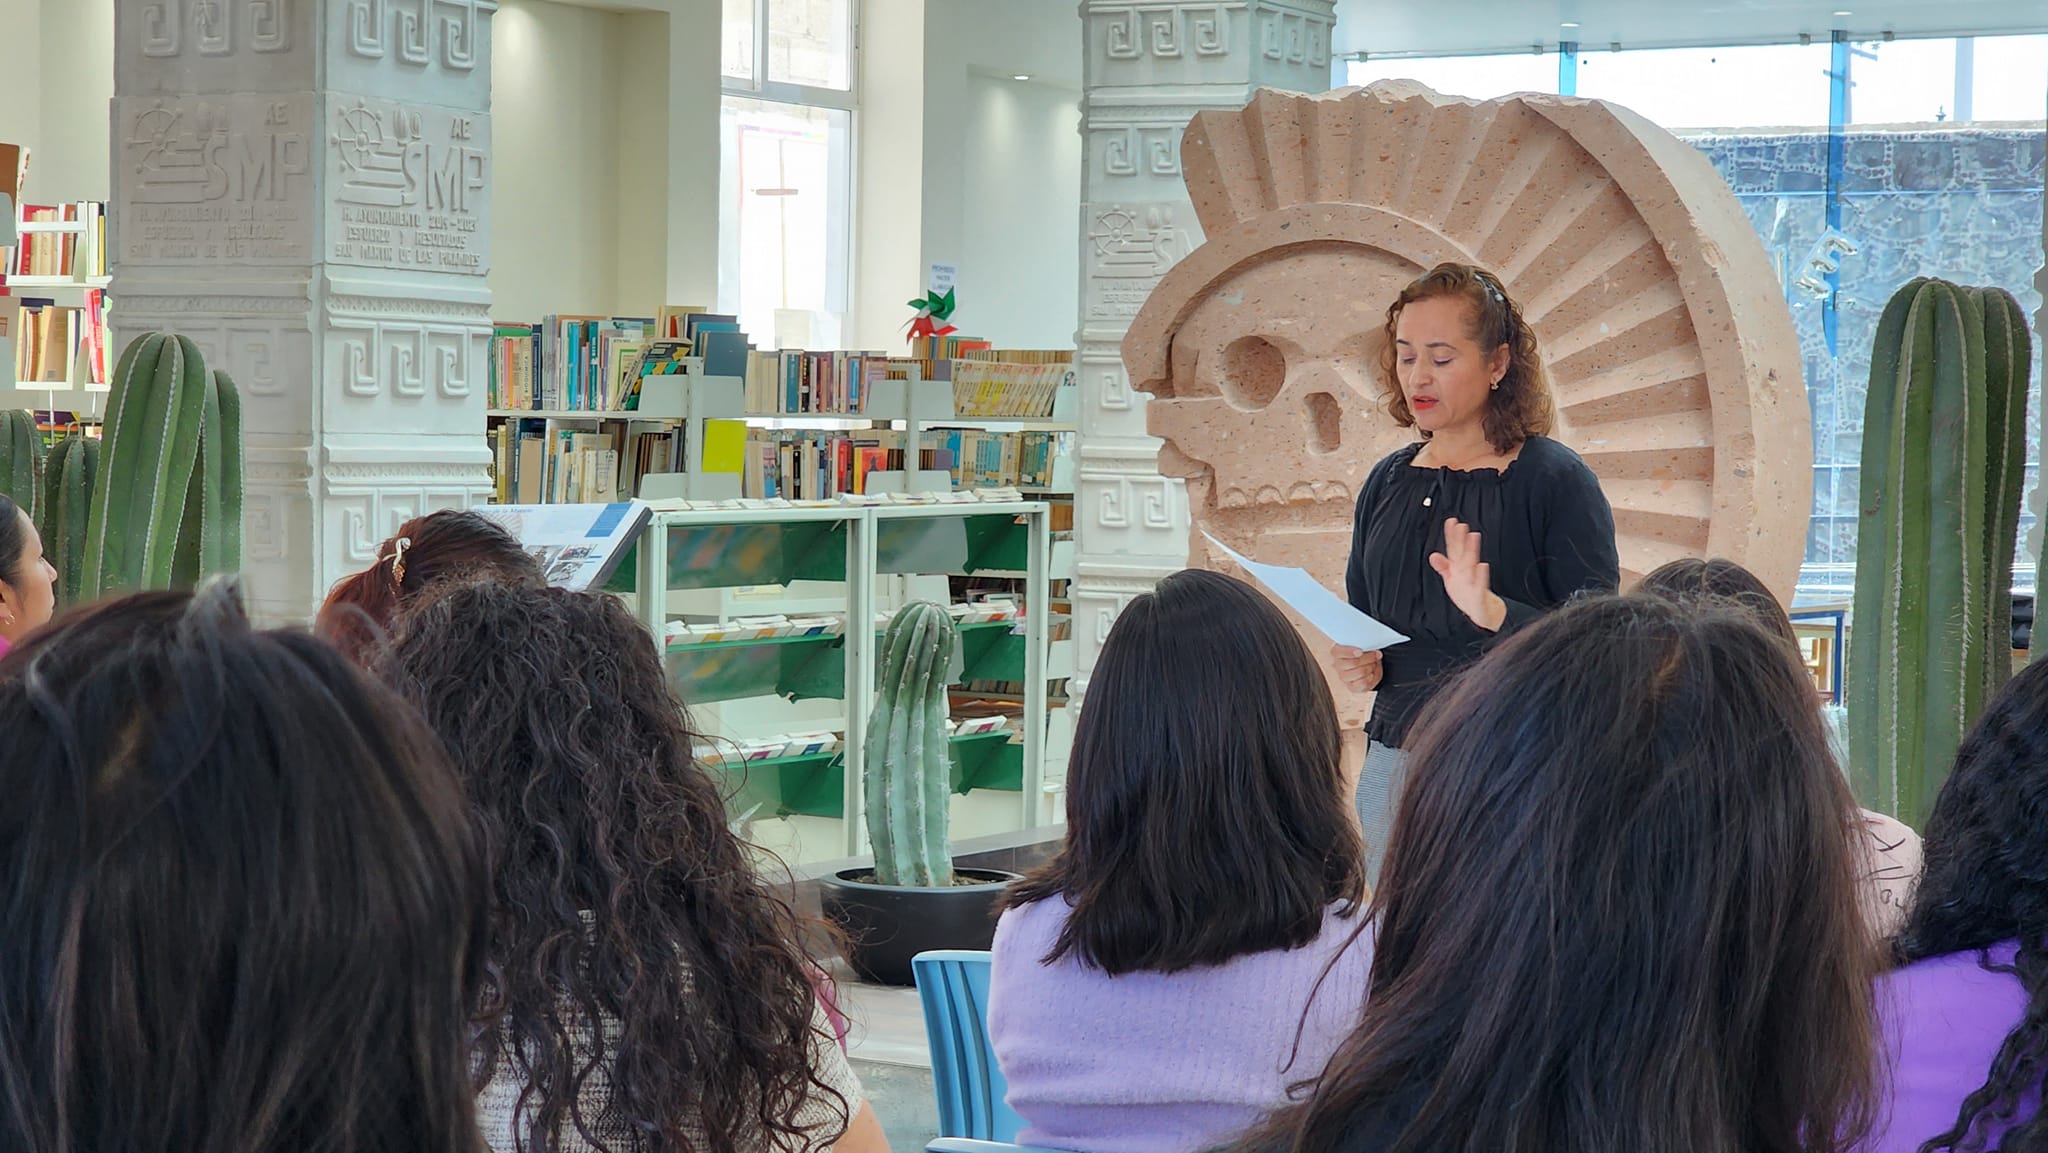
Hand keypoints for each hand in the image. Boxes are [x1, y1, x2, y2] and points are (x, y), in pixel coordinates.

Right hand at [1331, 645, 1383, 692]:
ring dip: (1371, 667)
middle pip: (1353, 663)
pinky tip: (1371, 673)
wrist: (1368, 666)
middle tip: (1376, 655)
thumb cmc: (1364, 653)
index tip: (1360, 652)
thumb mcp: (1363, 646)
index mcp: (1337, 652)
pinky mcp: (1351, 687)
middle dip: (1369, 658)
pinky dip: (1371, 677)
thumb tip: (1374, 652)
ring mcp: (1343, 677)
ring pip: (1360, 672)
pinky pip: (1363, 683)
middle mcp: (1337, 665)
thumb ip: (1365, 646)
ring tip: (1374, 664)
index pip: (1339, 652)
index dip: (1350, 652)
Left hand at [1429, 518, 1506, 632]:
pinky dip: (1481, 575)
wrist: (1484, 614)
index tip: (1451, 521)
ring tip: (1473, 536)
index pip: (1455, 550)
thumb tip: (1432, 555)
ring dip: (1472, 551)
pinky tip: (1482, 565)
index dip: (1452, 536)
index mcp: (1459, 569)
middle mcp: (1467, 573)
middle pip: (1463, 553)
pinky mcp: (1480, 596)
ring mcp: (1474, 583)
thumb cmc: (1468, 596)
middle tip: (1461, 525)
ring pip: (1472, 565)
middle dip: (1462, 539)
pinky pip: (1480, 585)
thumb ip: (1443, 567)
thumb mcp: (1452, 580)